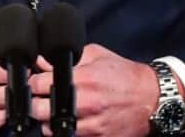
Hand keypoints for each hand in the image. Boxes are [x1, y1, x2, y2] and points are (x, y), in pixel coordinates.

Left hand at [28, 43, 165, 136]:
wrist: (151, 98)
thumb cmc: (124, 75)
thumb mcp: (97, 56)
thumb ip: (69, 57)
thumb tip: (43, 60)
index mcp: (84, 79)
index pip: (40, 84)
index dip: (33, 82)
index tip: (34, 82)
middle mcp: (85, 104)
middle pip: (39, 111)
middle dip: (35, 104)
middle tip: (39, 99)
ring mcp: (90, 125)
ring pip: (50, 129)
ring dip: (47, 121)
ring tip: (55, 111)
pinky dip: (65, 131)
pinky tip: (70, 121)